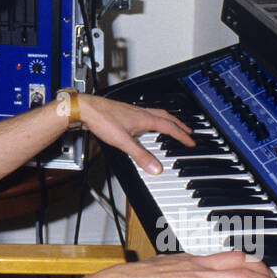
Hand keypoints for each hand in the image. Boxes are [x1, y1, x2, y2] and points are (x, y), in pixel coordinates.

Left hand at [74, 96, 193, 174]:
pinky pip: (146, 115)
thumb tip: (156, 168)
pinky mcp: (124, 113)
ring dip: (167, 120)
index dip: (182, 135)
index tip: (191, 141)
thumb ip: (140, 156)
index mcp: (145, 118)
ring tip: (172, 126)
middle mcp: (141, 112)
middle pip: (166, 117)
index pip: (169, 127)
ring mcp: (132, 112)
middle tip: (188, 131)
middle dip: (179, 125)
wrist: (85, 109)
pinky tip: (147, 125)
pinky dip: (153, 120)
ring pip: (156, 114)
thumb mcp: (123, 142)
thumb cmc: (102, 120)